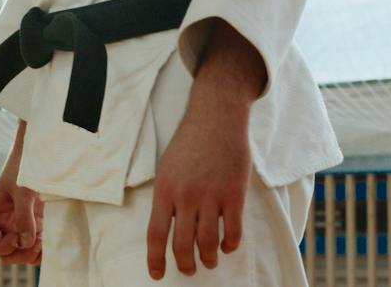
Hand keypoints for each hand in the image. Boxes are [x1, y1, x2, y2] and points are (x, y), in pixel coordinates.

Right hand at [0, 136, 43, 266]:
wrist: (42, 156)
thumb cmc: (24, 168)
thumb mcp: (22, 190)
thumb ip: (23, 216)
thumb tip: (25, 243)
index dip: (2, 247)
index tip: (17, 237)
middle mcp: (6, 225)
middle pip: (7, 254)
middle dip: (20, 254)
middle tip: (36, 242)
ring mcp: (22, 227)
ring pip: (24, 254)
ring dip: (33, 254)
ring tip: (44, 241)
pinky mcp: (38, 226)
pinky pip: (38, 248)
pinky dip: (44, 250)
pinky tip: (51, 242)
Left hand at [145, 98, 250, 278]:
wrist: (215, 119)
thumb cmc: (189, 143)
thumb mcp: (166, 168)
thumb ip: (167, 197)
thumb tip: (167, 226)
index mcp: (164, 190)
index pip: (156, 234)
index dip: (155, 259)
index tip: (157, 274)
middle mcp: (186, 197)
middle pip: (182, 244)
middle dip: (185, 264)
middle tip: (189, 270)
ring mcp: (211, 197)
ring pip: (208, 242)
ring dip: (209, 258)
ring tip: (210, 261)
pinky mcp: (234, 195)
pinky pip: (233, 231)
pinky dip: (230, 245)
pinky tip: (228, 246)